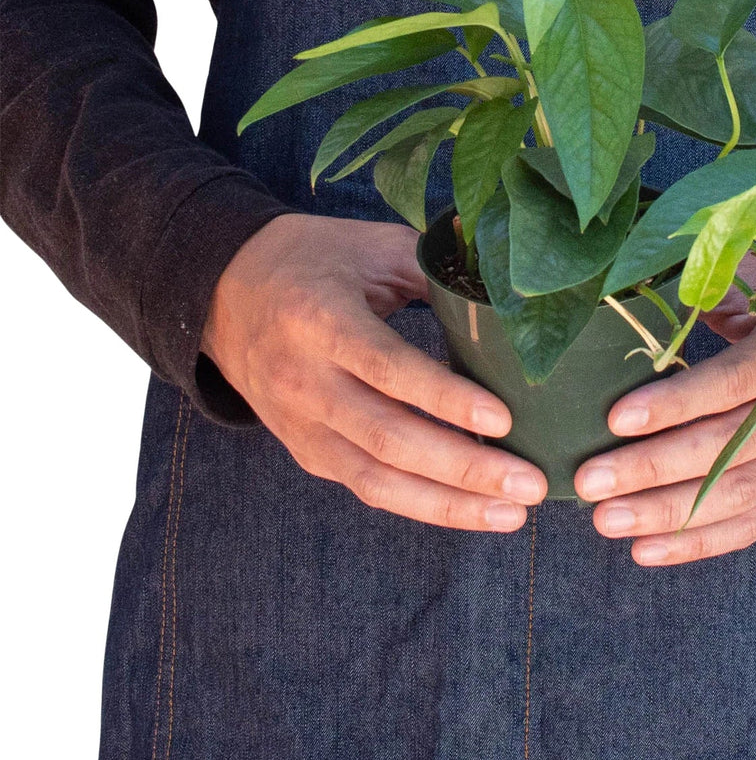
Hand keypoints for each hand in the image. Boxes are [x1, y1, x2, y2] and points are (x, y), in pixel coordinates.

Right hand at [201, 213, 546, 529]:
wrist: (222, 291)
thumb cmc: (313, 258)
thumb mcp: (371, 246)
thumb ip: (433, 270)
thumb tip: (508, 296)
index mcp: (320, 319)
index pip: (387, 368)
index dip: (444, 398)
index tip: (503, 419)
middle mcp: (304, 380)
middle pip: (386, 438)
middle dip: (463, 468)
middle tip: (529, 483)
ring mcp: (300, 424)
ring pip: (375, 479)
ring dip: (447, 504)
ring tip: (511, 512)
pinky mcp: (305, 450)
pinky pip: (365, 487)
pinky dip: (420, 504)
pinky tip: (470, 509)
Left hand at [573, 255, 755, 564]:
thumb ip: (725, 289)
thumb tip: (668, 301)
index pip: (732, 385)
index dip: (675, 403)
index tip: (617, 418)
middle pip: (724, 451)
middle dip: (652, 470)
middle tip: (590, 482)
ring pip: (734, 497)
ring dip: (666, 515)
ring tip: (606, 521)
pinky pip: (752, 525)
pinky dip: (700, 543)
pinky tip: (647, 550)